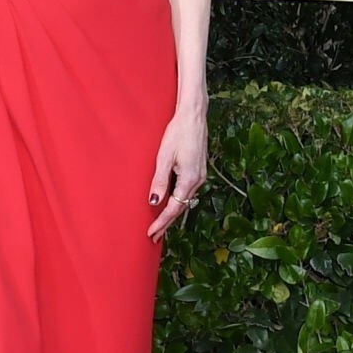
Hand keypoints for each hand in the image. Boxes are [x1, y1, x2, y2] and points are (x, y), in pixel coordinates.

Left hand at [146, 105, 208, 241]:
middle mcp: (198, 181)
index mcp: (189, 180)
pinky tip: (171, 203)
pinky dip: (178, 201)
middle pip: (180, 208)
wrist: (194, 116)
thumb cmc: (178, 133)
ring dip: (173, 213)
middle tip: (154, 236)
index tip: (151, 234)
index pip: (173, 209)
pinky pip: (188, 192)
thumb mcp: (164, 157)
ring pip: (185, 200)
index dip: (162, 223)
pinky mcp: (199, 170)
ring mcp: (201, 175)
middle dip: (167, 223)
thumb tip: (154, 202)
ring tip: (160, 224)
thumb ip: (160, 181)